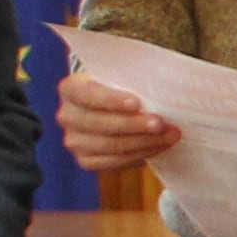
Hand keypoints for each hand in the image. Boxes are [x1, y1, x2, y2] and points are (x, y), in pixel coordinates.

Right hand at [59, 69, 177, 170]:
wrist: (115, 109)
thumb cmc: (122, 87)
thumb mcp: (123, 75)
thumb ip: (133, 76)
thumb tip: (160, 83)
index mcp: (71, 89)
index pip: (88, 94)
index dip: (111, 100)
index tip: (137, 103)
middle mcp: (67, 116)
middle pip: (99, 124)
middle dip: (134, 125)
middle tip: (161, 124)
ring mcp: (75, 141)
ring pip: (109, 145)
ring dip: (142, 142)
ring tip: (169, 136)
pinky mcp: (86, 160)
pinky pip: (113, 162)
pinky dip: (138, 155)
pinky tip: (158, 147)